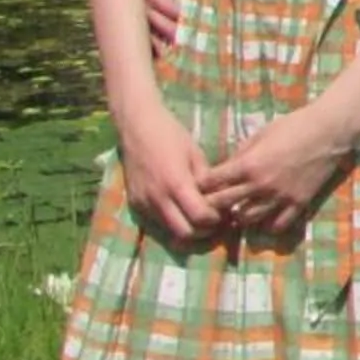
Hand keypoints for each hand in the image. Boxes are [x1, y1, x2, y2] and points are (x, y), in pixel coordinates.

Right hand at [116, 103, 219, 245]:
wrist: (136, 126)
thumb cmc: (170, 135)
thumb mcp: (195, 154)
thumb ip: (206, 180)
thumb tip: (220, 200)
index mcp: (176, 184)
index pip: (200, 217)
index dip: (216, 220)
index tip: (224, 213)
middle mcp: (157, 198)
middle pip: (185, 233)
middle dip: (203, 232)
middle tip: (215, 222)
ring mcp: (143, 203)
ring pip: (169, 232)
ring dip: (187, 230)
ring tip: (200, 219)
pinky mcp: (135, 203)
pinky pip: (157, 223)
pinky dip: (172, 223)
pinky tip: (182, 212)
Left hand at [198, 105, 355, 237]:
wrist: (329, 131)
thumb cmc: (293, 126)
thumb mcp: (261, 134)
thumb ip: (241, 154)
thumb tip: (225, 169)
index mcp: (249, 164)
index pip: (212, 181)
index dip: (202, 184)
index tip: (200, 186)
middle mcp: (261, 184)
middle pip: (223, 203)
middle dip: (212, 204)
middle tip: (211, 204)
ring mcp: (280, 196)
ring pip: (247, 219)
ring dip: (238, 216)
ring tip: (237, 211)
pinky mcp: (298, 203)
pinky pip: (277, 225)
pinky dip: (267, 224)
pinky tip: (265, 217)